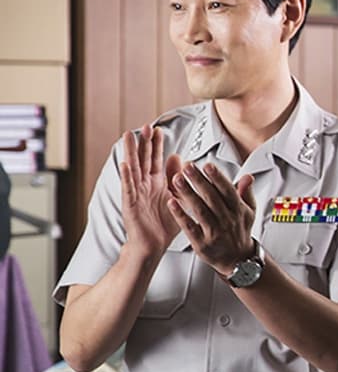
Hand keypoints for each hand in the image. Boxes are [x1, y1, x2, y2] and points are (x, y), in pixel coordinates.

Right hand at [119, 125, 181, 255]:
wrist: (154, 245)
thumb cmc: (164, 224)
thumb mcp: (176, 197)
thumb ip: (177, 178)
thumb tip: (178, 156)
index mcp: (156, 183)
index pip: (157, 159)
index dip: (157, 145)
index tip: (159, 129)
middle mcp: (145, 185)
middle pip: (144, 159)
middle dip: (144, 143)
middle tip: (146, 126)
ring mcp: (136, 193)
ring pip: (133, 168)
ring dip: (131, 152)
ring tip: (129, 136)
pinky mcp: (130, 203)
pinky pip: (128, 187)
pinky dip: (126, 175)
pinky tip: (125, 164)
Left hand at [167, 162, 256, 275]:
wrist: (237, 260)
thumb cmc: (239, 233)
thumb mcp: (248, 212)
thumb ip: (246, 192)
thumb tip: (247, 177)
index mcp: (238, 210)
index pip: (228, 190)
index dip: (217, 177)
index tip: (207, 166)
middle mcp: (227, 220)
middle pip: (212, 197)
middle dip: (199, 180)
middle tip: (188, 167)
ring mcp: (214, 232)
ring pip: (200, 210)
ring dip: (188, 193)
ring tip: (177, 179)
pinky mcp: (202, 243)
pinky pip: (189, 227)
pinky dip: (180, 215)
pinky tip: (172, 203)